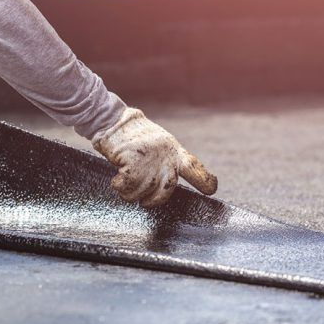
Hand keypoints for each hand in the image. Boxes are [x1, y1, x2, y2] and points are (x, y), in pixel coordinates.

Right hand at [92, 108, 216, 207]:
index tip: (211, 189)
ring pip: (144, 190)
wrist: (113, 120)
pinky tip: (116, 181)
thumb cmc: (131, 136)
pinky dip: (120, 187)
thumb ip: (164, 161)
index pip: (193, 167)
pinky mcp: (132, 159)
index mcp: (173, 150)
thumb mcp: (156, 144)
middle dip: (155, 199)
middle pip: (167, 188)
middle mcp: (164, 154)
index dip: (204, 179)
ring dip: (131, 194)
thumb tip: (164, 185)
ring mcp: (149, 157)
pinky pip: (128, 185)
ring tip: (123, 186)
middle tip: (145, 202)